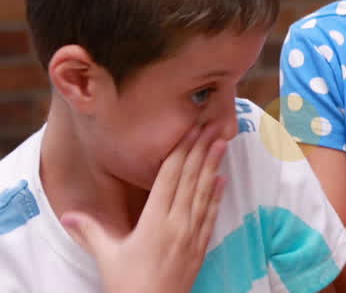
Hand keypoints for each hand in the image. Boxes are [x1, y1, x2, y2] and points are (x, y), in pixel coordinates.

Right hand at [62, 123, 226, 292]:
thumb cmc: (128, 286)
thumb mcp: (107, 256)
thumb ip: (91, 231)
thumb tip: (67, 215)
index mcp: (154, 221)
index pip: (170, 177)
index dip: (181, 151)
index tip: (192, 130)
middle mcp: (177, 224)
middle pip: (191, 179)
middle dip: (202, 150)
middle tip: (213, 125)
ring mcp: (192, 235)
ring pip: (204, 193)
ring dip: (213, 166)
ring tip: (222, 143)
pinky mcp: (200, 247)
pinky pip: (211, 215)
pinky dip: (217, 196)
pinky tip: (222, 180)